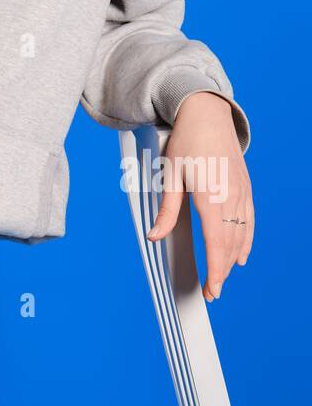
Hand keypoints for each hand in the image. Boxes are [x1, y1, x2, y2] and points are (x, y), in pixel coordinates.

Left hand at [146, 90, 254, 301]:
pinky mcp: (246, 187)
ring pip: (242, 235)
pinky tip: (242, 255)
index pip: (216, 244)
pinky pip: (249, 221)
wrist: (207, 114)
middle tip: (212, 291)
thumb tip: (154, 236)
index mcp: (210, 196)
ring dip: (233, 259)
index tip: (213, 290)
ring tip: (222, 277)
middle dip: (222, 271)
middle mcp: (230, 197)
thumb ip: (166, 210)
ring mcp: (242, 192)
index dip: (216, 270)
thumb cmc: (185, 142)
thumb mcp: (170, 175)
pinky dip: (246, 241)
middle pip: (230, 244)